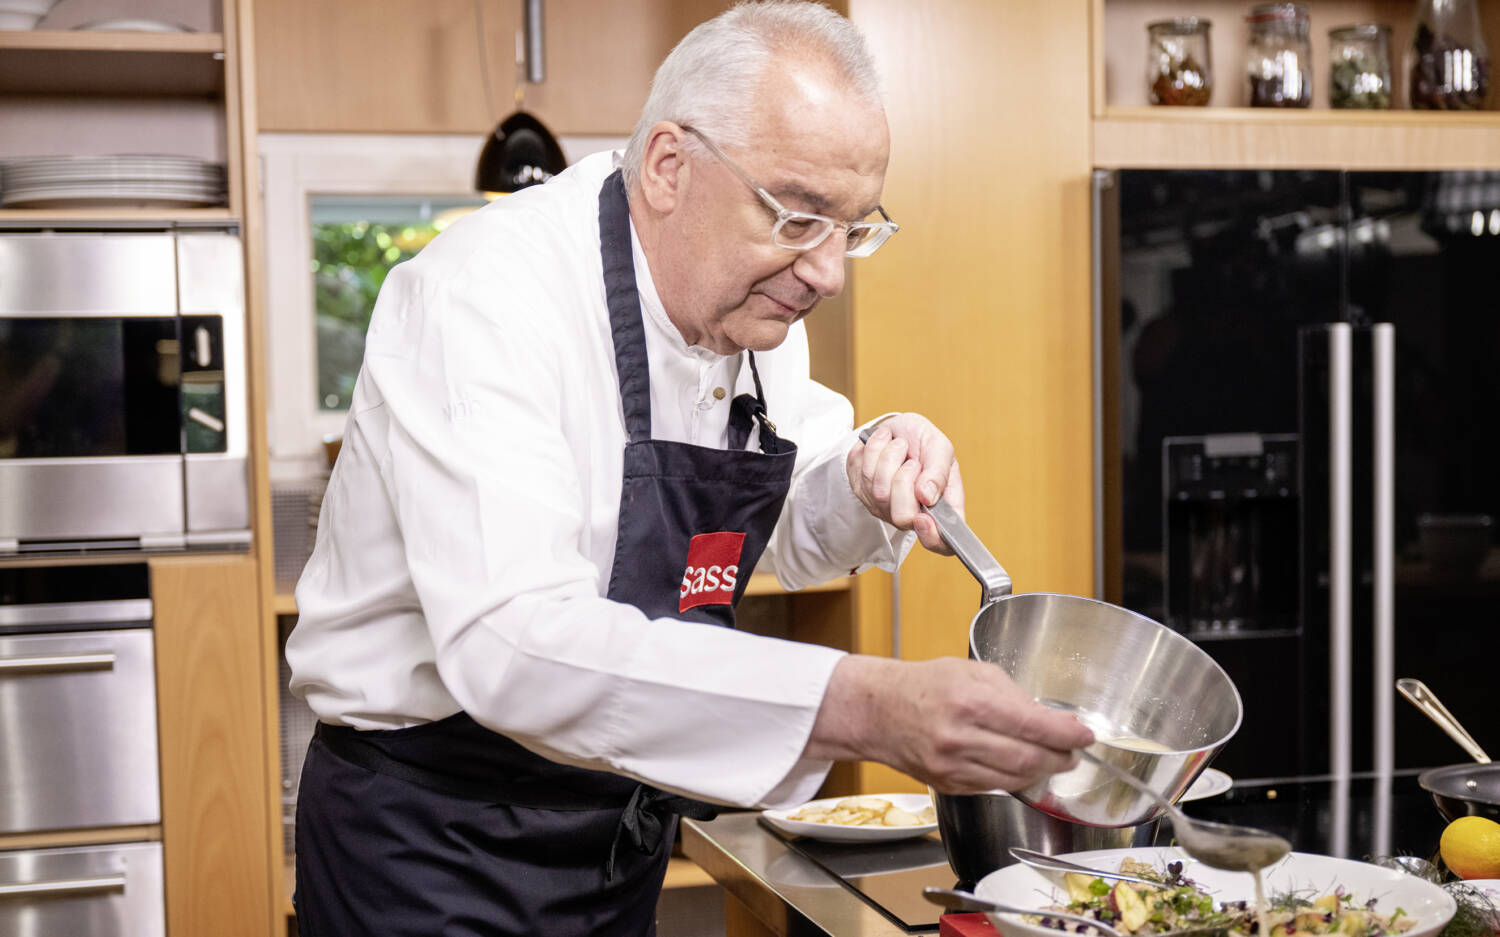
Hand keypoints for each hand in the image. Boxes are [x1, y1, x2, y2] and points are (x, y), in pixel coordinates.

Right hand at [805, 656, 1095, 793]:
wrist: (878, 711)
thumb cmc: (925, 685)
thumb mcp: (972, 672)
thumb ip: (1015, 695)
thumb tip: (1054, 719)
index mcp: (970, 702)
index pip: (1034, 725)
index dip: (1067, 735)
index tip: (1085, 736)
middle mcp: (961, 738)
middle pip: (1030, 759)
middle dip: (1060, 757)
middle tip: (1071, 751)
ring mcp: (953, 766)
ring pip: (1015, 779)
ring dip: (1041, 771)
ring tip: (1050, 759)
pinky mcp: (947, 785)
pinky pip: (993, 787)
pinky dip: (1013, 779)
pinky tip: (1018, 766)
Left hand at [846, 413, 963, 554]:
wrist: (897, 427)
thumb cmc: (923, 440)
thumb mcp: (940, 447)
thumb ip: (939, 472)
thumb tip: (928, 496)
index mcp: (940, 509)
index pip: (940, 542)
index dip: (932, 537)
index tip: (923, 518)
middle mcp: (912, 515)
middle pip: (902, 517)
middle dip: (905, 479)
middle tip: (912, 461)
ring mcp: (884, 507)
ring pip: (880, 492)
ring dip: (889, 458)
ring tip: (899, 446)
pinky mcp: (862, 492)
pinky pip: (862, 475)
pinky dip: (874, 451)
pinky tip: (883, 446)